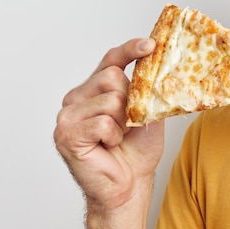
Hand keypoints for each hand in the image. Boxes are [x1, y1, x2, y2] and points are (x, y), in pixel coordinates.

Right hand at [54, 38, 163, 212]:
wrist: (129, 184)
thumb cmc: (136, 149)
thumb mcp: (149, 112)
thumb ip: (148, 89)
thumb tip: (163, 66)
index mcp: (95, 88)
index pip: (111, 59)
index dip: (131, 49)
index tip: (150, 44)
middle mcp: (77, 97)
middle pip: (112, 77)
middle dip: (130, 101)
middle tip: (128, 124)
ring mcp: (68, 115)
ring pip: (110, 100)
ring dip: (123, 122)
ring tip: (117, 137)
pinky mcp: (66, 134)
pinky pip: (102, 122)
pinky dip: (113, 136)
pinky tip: (108, 146)